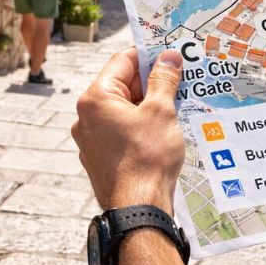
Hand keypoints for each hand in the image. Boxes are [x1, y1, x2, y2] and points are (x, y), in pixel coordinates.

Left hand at [72, 49, 184, 211]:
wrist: (137, 209)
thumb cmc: (148, 157)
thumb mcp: (161, 111)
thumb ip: (164, 80)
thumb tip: (170, 57)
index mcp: (96, 99)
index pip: (123, 61)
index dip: (149, 55)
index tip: (171, 55)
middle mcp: (86, 117)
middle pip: (122, 86)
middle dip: (151, 83)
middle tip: (179, 81)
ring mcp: (90, 140)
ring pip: (123, 110)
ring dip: (147, 106)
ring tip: (176, 107)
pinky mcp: (100, 158)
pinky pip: (121, 131)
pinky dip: (140, 127)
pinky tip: (162, 133)